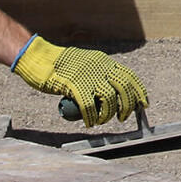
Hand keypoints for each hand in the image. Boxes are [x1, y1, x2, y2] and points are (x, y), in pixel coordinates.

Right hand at [11, 35, 148, 125]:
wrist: (37, 59)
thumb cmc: (60, 66)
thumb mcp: (86, 65)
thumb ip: (98, 75)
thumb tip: (112, 95)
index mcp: (104, 61)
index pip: (129, 76)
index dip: (139, 92)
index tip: (143, 104)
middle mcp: (99, 67)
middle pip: (123, 88)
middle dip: (127, 106)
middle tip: (123, 117)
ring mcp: (87, 75)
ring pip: (109, 99)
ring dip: (108, 114)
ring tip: (101, 120)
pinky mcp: (73, 85)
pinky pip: (89, 106)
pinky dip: (91, 117)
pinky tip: (89, 121)